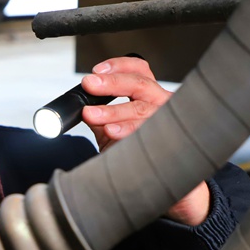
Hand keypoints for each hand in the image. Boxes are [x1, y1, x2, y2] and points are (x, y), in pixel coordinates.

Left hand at [80, 55, 209, 225]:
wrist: (164, 184)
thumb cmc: (139, 151)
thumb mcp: (114, 130)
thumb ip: (100, 117)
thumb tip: (79, 108)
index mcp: (149, 95)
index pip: (139, 69)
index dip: (118, 65)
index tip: (95, 70)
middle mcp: (163, 103)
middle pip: (139, 84)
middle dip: (111, 83)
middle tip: (89, 84)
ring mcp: (170, 123)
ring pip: (142, 109)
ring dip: (113, 111)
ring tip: (92, 114)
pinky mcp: (170, 143)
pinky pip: (148, 135)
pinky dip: (128, 132)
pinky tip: (113, 133)